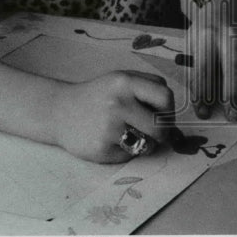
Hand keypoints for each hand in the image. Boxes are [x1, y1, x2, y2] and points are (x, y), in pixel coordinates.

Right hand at [50, 70, 173, 162]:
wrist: (60, 111)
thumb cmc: (99, 96)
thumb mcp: (122, 80)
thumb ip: (150, 90)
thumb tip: (176, 119)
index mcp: (125, 82)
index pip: (166, 97)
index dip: (170, 109)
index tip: (164, 115)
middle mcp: (118, 104)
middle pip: (161, 127)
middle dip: (163, 134)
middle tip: (155, 133)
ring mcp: (108, 128)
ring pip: (148, 145)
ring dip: (145, 143)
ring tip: (131, 134)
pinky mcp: (101, 150)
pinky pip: (129, 156)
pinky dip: (125, 151)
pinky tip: (110, 140)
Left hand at [188, 0, 236, 121]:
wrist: (228, 8)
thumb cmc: (206, 31)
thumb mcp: (194, 43)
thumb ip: (197, 67)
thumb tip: (202, 99)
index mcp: (206, 35)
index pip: (204, 69)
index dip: (203, 94)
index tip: (203, 112)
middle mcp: (230, 37)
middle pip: (233, 70)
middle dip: (232, 96)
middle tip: (232, 117)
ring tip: (234, 108)